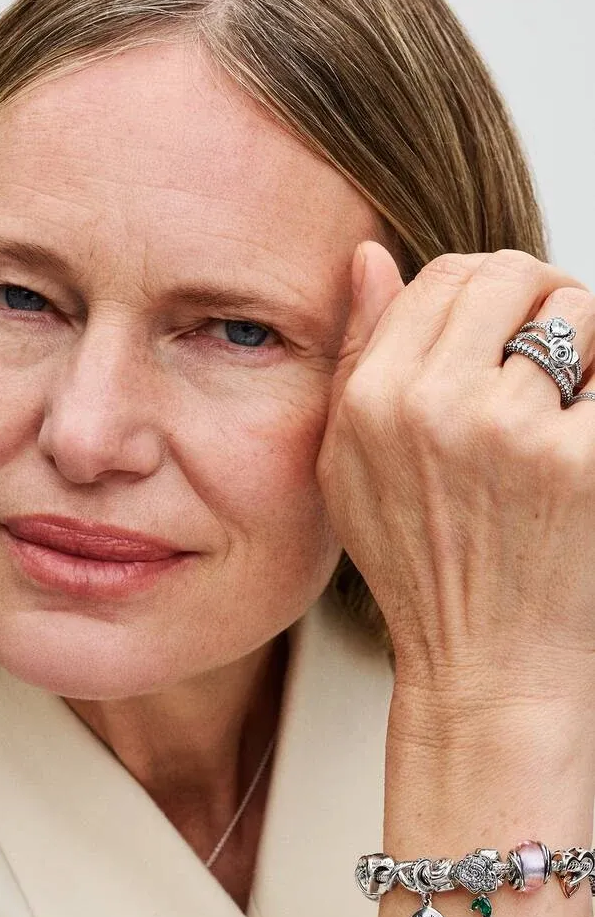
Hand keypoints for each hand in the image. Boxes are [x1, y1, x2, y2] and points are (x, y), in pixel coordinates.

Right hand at [317, 242, 594, 713]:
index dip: (482, 288)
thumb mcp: (346, 461)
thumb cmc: (416, 562)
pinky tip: (582, 433)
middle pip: (509, 275)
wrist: (484, 661)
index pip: (443, 275)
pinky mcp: (581, 462)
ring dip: (583, 342)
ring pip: (574, 311)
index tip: (502, 324)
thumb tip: (371, 255)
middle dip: (537, 297)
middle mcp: (434, 406)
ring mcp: (511, 432)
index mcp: (373, 399)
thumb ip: (359, 350)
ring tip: (566, 400)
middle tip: (547, 347)